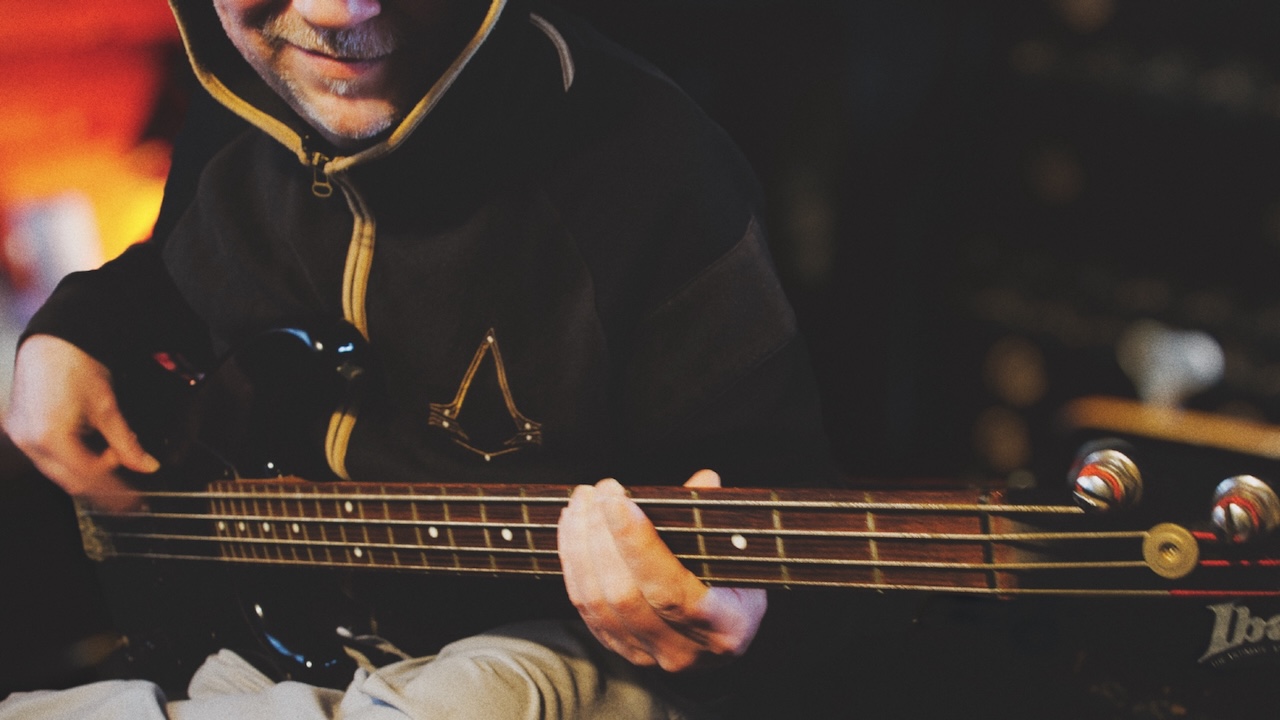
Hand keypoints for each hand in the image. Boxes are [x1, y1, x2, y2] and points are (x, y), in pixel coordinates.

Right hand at [4, 334, 157, 510]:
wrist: (52, 342)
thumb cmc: (76, 365)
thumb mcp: (108, 407)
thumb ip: (127, 442)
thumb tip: (146, 465)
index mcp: (51, 436)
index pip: (87, 477)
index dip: (114, 491)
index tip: (134, 500)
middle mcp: (29, 441)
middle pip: (69, 480)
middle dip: (101, 486)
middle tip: (128, 492)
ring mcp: (20, 436)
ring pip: (57, 472)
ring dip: (86, 472)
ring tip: (113, 457)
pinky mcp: (19, 429)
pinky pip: (46, 457)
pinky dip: (71, 459)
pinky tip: (91, 450)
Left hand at [557, 470, 767, 671]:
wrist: (724, 631)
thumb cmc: (735, 584)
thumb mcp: (738, 553)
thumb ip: (716, 519)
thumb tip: (704, 480)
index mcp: (725, 627)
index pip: (669, 590)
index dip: (637, 544)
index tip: (617, 501)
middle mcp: (684, 651)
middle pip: (624, 594)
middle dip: (601, 535)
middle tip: (598, 491)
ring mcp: (648, 654)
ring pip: (597, 601)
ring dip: (581, 544)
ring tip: (583, 502)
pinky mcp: (619, 648)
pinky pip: (584, 607)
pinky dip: (573, 563)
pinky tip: (573, 529)